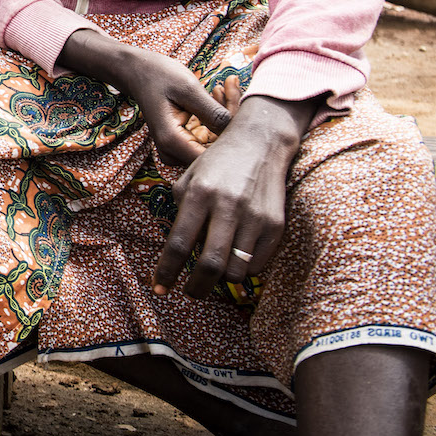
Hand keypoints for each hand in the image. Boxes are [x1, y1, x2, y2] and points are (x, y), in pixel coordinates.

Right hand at [60, 28, 233, 165]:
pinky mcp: (184, 143)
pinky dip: (218, 116)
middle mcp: (173, 152)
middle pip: (216, 149)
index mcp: (172, 142)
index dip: (232, 135)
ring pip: (215, 142)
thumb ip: (212, 112)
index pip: (214, 156)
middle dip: (231, 119)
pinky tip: (218, 93)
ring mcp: (178, 150)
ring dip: (226, 115)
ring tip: (224, 86)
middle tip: (230, 86)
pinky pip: (209, 136)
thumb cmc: (158, 75)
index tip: (238, 104)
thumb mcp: (188, 88)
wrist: (136, 71)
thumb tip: (238, 131)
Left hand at [155, 94, 313, 296]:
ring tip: (214, 269)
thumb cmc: (216, 164)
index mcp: (199, 193)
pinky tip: (236, 257)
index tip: (160, 289)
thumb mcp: (189, 179)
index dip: (167, 272)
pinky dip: (243, 269)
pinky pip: (257, 265)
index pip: (178, 243)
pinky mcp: (275, 225)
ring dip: (221, 278)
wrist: (260, 143)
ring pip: (236, 271)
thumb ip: (182, 213)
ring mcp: (255, 217)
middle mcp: (228, 206)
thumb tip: (177, 254)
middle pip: (210, 264)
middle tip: (191, 292)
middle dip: (197, 288)